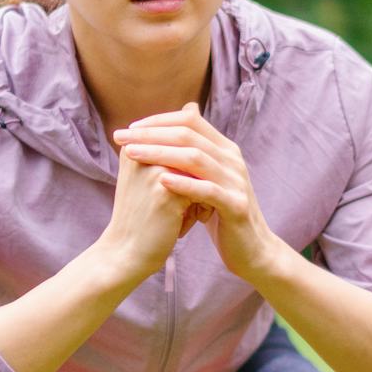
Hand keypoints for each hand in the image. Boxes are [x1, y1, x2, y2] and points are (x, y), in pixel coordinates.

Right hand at [98, 111, 204, 280]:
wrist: (125, 254)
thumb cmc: (141, 215)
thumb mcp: (151, 172)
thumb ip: (169, 142)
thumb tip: (192, 107)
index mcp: (135, 144)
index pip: (182, 144)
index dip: (187, 171)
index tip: (170, 193)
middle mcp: (142, 152)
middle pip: (193, 160)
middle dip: (195, 182)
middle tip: (176, 206)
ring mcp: (155, 170)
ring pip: (200, 176)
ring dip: (197, 197)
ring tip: (178, 216)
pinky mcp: (167, 191)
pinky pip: (202, 192)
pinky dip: (198, 211)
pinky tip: (179, 227)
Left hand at [113, 102, 288, 283]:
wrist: (250, 250)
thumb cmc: (221, 214)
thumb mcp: (205, 180)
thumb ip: (192, 155)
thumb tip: (179, 122)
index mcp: (224, 150)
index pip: (190, 121)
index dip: (158, 121)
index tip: (129, 129)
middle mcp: (233, 160)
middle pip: (189, 135)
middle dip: (151, 134)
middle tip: (121, 138)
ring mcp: (236, 182)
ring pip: (196, 159)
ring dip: (160, 153)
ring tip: (132, 154)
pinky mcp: (236, 206)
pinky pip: (208, 190)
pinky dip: (184, 183)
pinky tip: (161, 180)